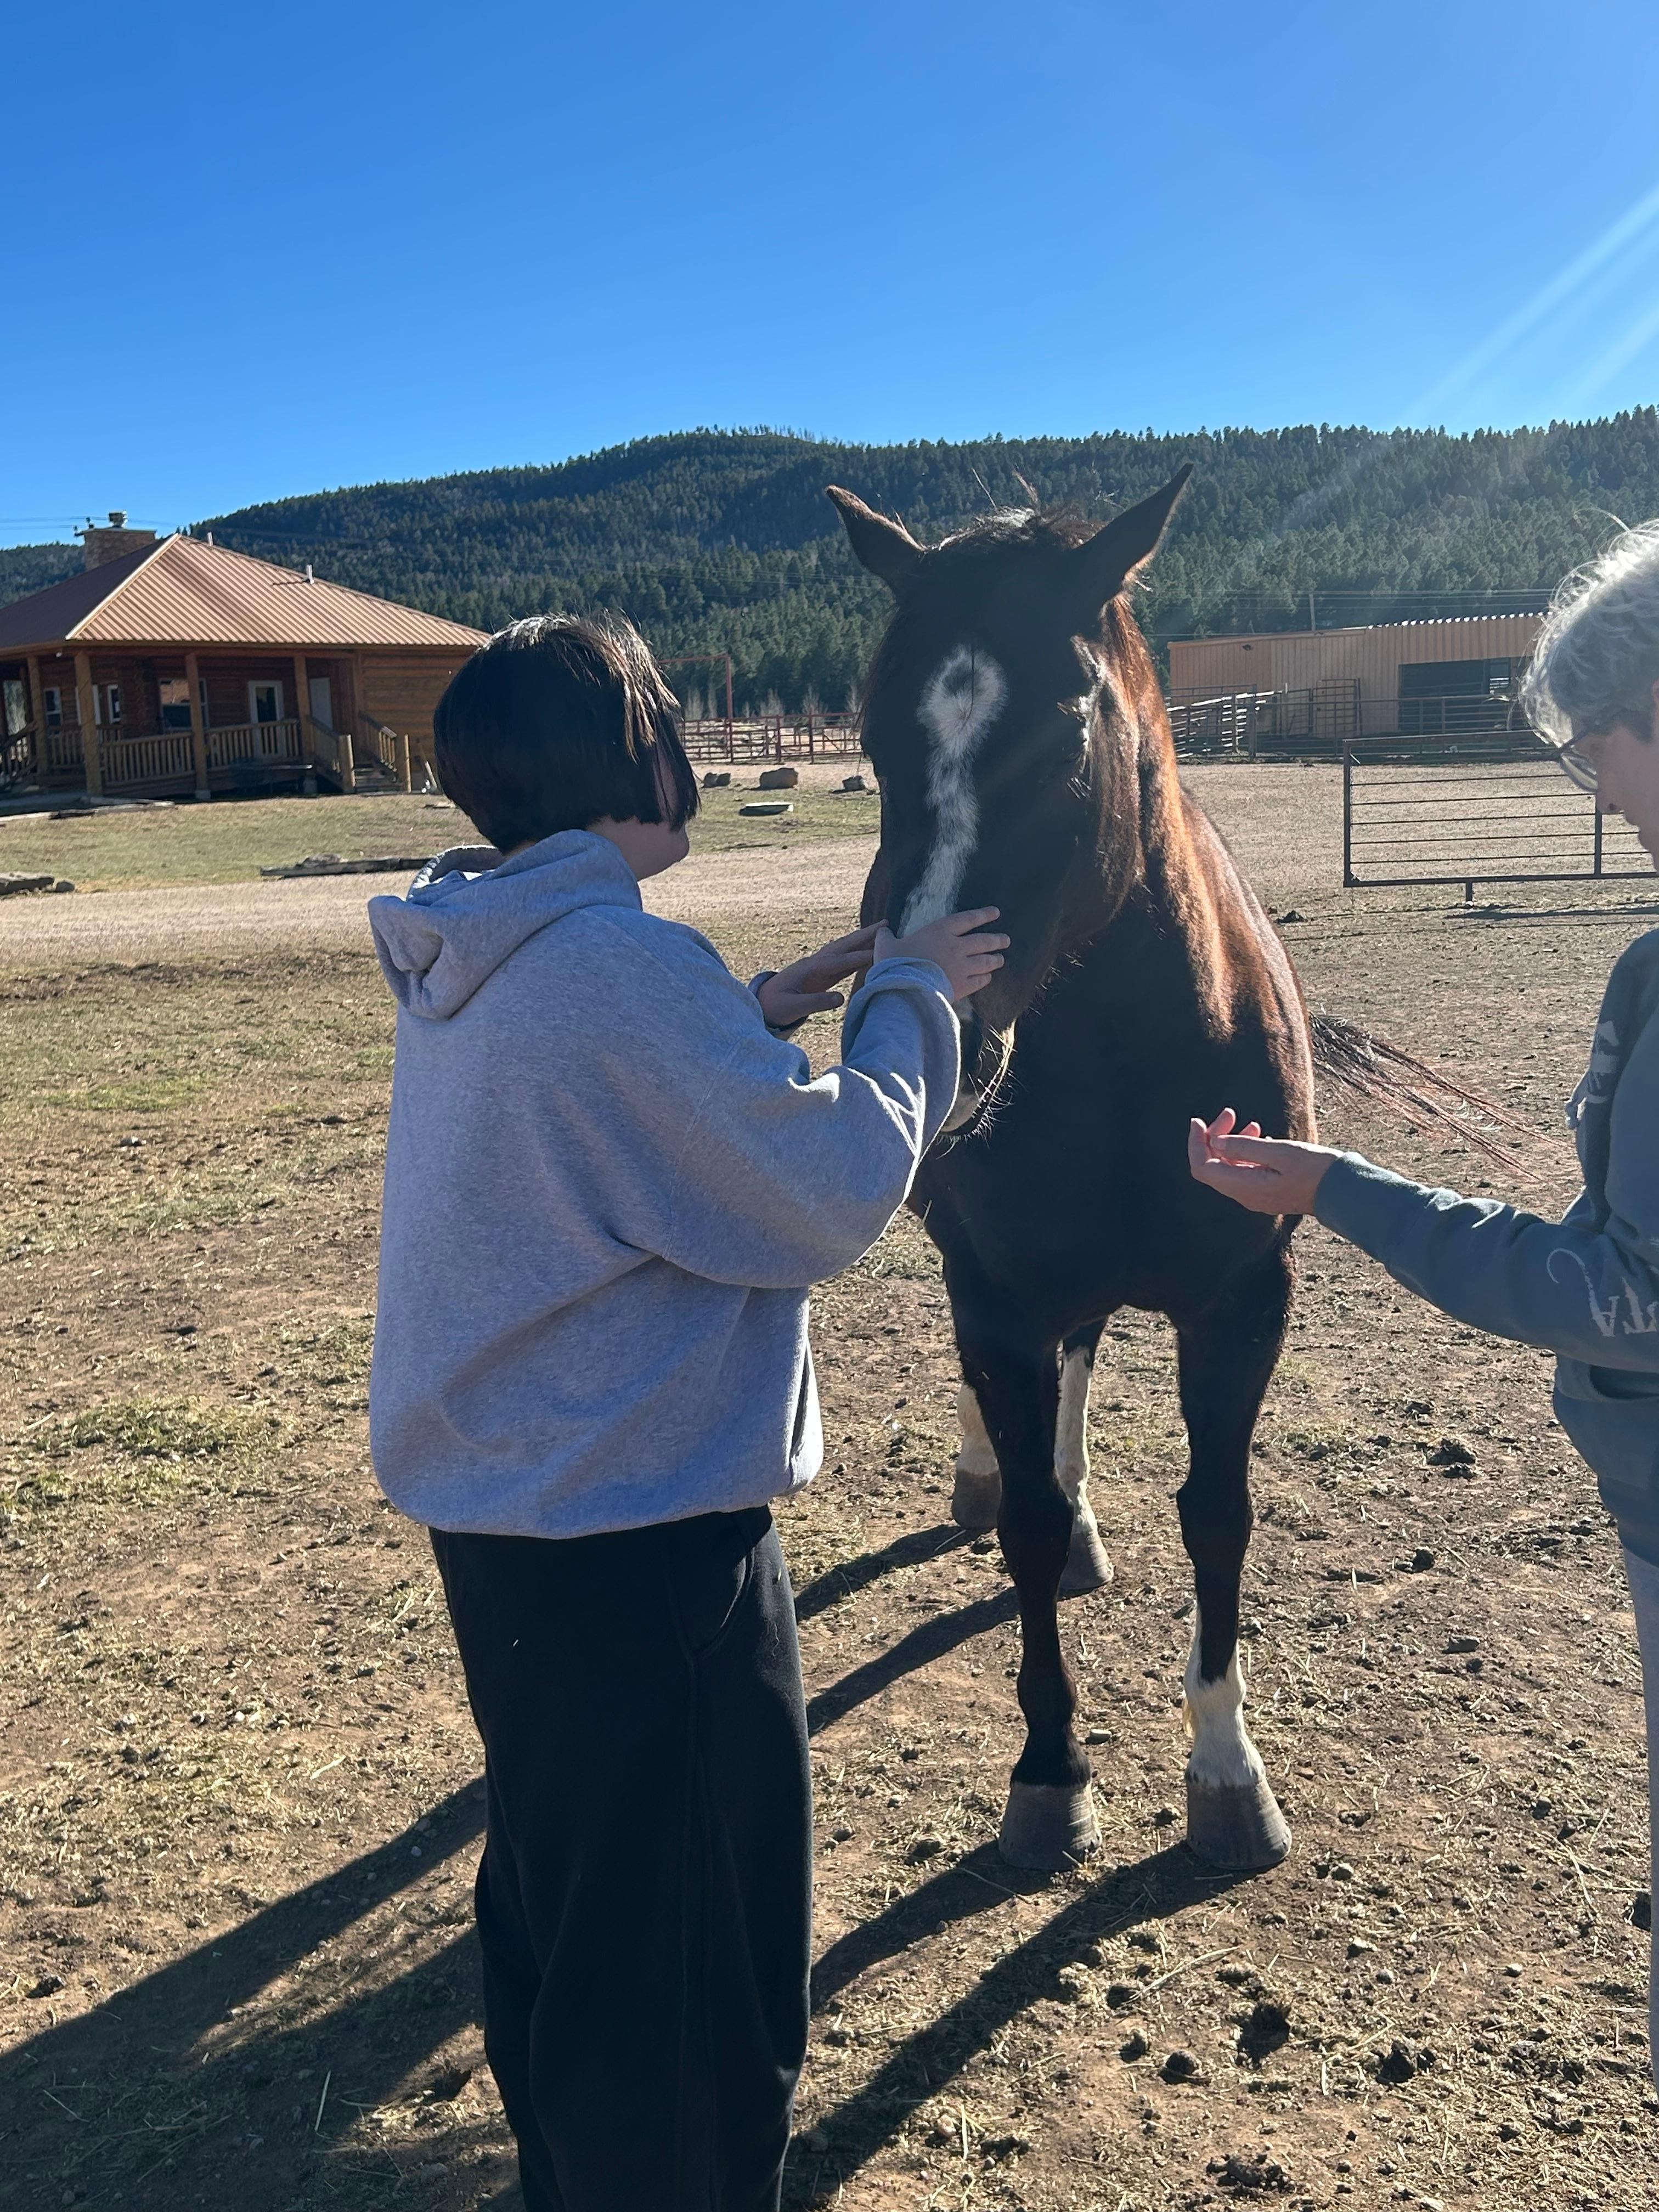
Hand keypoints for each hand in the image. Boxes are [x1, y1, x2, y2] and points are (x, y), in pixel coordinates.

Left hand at [756, 924, 882, 1027]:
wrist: (762, 1004)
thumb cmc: (775, 1006)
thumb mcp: (792, 1007)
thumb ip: (815, 1002)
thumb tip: (840, 998)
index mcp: (808, 969)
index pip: (837, 962)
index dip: (857, 958)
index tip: (877, 954)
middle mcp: (815, 963)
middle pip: (843, 946)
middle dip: (864, 935)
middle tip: (886, 924)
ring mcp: (819, 967)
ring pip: (845, 950)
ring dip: (864, 941)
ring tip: (883, 932)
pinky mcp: (822, 975)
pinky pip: (844, 963)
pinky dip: (859, 956)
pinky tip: (871, 953)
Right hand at [874, 907, 1008, 1003]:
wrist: (904, 989)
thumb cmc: (894, 964)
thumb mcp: (886, 946)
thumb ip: (887, 938)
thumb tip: (882, 932)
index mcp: (940, 932)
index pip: (968, 919)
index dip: (983, 915)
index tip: (996, 912)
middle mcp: (956, 947)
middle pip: (983, 941)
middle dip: (997, 939)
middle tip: (1005, 939)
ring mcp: (962, 967)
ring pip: (986, 961)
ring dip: (995, 959)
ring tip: (1001, 959)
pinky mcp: (963, 986)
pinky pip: (980, 980)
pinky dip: (986, 978)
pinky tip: (987, 977)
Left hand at [1187, 1107, 1339, 1215]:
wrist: (1344, 1190)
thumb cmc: (1316, 1170)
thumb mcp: (1280, 1152)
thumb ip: (1245, 1147)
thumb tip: (1215, 1142)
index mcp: (1245, 1188)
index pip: (1203, 1168)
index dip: (1196, 1143)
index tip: (1198, 1120)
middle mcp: (1246, 1195)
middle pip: (1214, 1166)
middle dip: (1215, 1137)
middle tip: (1230, 1112)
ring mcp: (1256, 1195)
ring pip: (1230, 1166)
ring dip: (1232, 1142)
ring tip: (1250, 1122)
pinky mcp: (1267, 1191)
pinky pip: (1245, 1170)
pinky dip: (1246, 1151)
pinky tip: (1260, 1135)